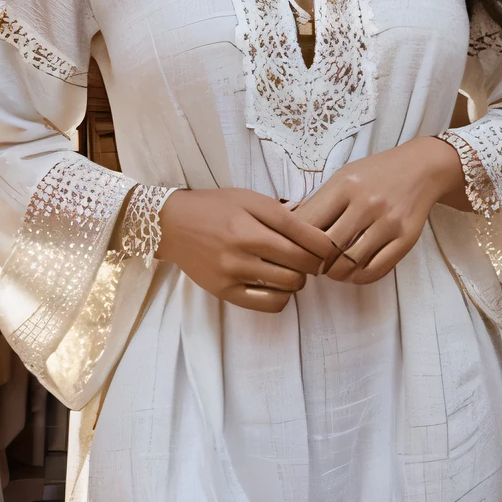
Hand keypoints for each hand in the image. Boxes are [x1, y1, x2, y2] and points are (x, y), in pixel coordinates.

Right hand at [158, 188, 339, 312]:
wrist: (173, 225)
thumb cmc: (215, 207)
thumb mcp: (249, 198)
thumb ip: (281, 213)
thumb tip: (314, 231)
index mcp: (252, 221)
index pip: (304, 238)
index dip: (325, 246)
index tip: (329, 248)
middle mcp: (242, 248)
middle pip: (300, 265)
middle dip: (313, 262)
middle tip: (309, 258)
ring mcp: (232, 273)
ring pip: (288, 286)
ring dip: (297, 279)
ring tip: (290, 270)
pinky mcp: (224, 291)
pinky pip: (267, 304)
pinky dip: (281, 297)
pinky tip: (276, 285)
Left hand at [292, 137, 468, 285]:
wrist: (421, 167)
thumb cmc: (376, 174)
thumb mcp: (344, 176)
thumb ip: (319, 201)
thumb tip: (285, 224)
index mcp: (345, 185)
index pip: (308, 224)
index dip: (296, 244)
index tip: (294, 251)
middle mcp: (367, 203)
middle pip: (327, 247)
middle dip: (314, 263)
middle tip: (311, 266)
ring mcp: (388, 222)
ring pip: (350, 262)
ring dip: (335, 273)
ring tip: (332, 270)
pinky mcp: (406, 238)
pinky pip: (376, 269)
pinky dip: (359, 278)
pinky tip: (354, 273)